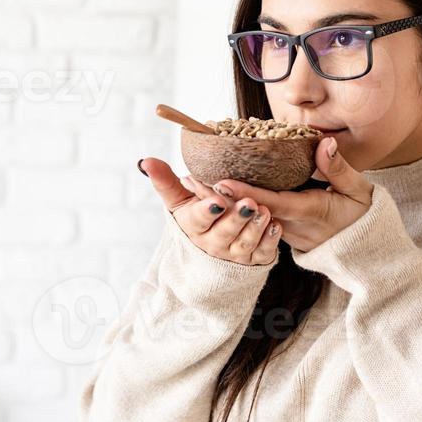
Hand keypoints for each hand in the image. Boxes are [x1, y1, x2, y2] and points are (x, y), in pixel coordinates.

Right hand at [138, 158, 282, 265]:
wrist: (211, 252)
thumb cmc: (197, 217)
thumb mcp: (180, 201)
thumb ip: (165, 182)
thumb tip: (145, 161)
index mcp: (194, 227)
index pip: (198, 220)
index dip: (207, 211)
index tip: (217, 201)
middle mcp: (213, 244)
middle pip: (224, 235)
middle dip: (236, 220)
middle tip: (249, 204)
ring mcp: (233, 255)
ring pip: (244, 245)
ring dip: (255, 229)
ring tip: (265, 212)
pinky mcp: (253, 260)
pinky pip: (262, 254)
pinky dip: (270, 241)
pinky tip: (276, 225)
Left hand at [181, 137, 373, 252]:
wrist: (365, 252)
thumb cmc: (362, 217)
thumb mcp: (358, 191)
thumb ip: (338, 168)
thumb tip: (323, 143)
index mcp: (309, 211)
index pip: (271, 202)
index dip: (245, 194)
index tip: (221, 182)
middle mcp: (290, 225)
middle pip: (249, 211)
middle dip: (220, 197)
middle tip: (189, 181)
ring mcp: (283, 232)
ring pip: (247, 217)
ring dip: (221, 202)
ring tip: (191, 183)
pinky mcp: (280, 233)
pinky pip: (253, 219)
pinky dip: (234, 207)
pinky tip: (213, 193)